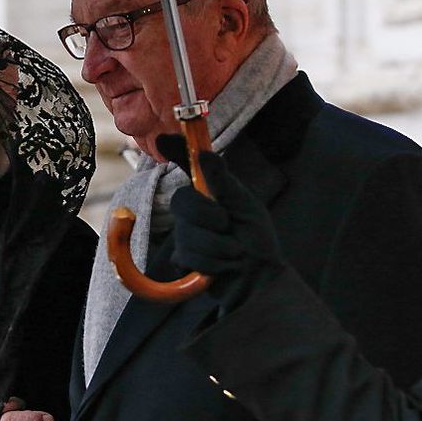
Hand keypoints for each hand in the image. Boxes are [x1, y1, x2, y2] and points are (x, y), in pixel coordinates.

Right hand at [156, 134, 286, 304]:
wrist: (257, 280)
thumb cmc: (256, 241)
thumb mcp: (247, 207)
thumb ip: (224, 182)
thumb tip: (206, 154)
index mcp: (211, 192)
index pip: (188, 167)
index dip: (175, 151)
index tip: (164, 140)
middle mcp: (195, 210)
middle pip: (181, 201)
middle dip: (207, 215)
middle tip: (227, 225)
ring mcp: (186, 234)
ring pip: (186, 233)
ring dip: (215, 245)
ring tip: (232, 253)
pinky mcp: (182, 258)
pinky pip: (186, 255)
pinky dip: (210, 262)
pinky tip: (220, 267)